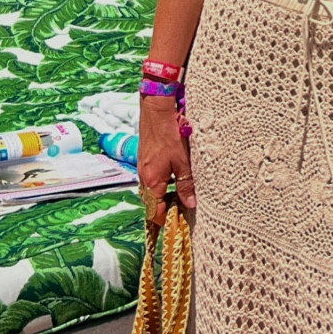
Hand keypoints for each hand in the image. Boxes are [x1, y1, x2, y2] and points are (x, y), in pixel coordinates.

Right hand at [137, 95, 195, 226]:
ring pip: (151, 191)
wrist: (155, 111)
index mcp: (152, 182)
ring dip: (163, 197)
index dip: (166, 220)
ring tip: (181, 196)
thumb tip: (190, 204)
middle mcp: (143, 178)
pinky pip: (150, 180)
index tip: (179, 222)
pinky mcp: (143, 160)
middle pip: (152, 203)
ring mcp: (142, 169)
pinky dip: (160, 185)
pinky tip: (173, 178)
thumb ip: (186, 184)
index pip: (155, 211)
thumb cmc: (169, 135)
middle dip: (165, 209)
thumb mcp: (182, 161)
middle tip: (183, 209)